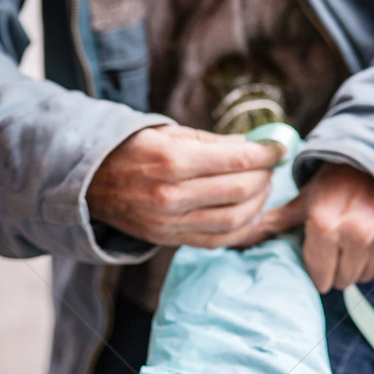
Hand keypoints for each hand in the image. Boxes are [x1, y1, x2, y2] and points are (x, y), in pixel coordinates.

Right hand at [86, 124, 284, 248]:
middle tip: (271, 168)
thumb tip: (252, 146)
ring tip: (263, 188)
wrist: (91, 183)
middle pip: (238, 191)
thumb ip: (212, 142)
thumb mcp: (168, 133)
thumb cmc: (132, 150)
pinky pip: (217, 240)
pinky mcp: (169, 240)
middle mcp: (171, 196)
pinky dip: (241, 229)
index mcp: (172, 161)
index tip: (281, 147)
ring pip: (232, 220)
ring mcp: (170, 223)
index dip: (267, 154)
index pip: (236, 161)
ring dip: (257, 204)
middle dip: (264, 178)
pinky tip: (250, 213)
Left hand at [246, 162, 373, 292]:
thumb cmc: (336, 184)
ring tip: (365, 237)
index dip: (321, 268)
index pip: (321, 279)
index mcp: (324, 223)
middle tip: (347, 239)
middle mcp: (356, 230)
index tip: (326, 248)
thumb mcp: (303, 201)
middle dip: (342, 266)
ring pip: (367, 279)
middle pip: (343, 282)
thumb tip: (233, 238)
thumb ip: (272, 223)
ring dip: (365, 265)